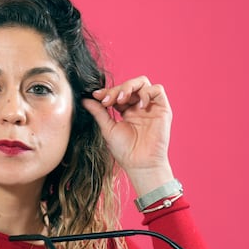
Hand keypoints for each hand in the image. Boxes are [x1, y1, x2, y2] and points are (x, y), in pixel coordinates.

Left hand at [82, 76, 174, 193]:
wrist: (140, 164)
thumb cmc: (125, 151)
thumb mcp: (108, 128)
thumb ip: (98, 112)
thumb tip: (85, 99)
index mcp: (126, 111)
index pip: (118, 93)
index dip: (108, 91)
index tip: (96, 96)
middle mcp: (139, 107)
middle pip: (130, 85)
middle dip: (117, 89)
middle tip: (107, 100)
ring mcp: (151, 107)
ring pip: (142, 83)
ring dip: (129, 87)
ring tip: (121, 100)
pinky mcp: (163, 109)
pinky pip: (157, 90)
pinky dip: (146, 93)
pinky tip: (138, 106)